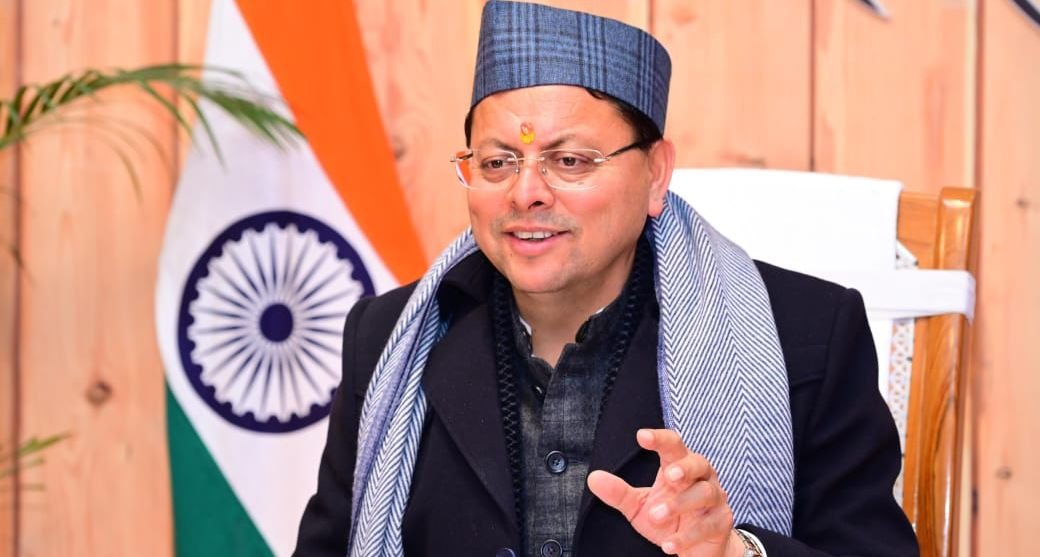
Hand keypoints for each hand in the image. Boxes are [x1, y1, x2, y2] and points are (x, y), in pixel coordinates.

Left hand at [586, 429, 743, 556]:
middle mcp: (701, 477)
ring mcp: (715, 499)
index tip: (642, 436)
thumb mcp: (639, 507)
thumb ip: (619, 493)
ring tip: (656, 515)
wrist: (697, 548)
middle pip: (698, 462)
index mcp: (680, 466)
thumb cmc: (668, 519)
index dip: (660, 439)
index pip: (673, 446)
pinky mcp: (721, 523)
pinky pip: (707, 526)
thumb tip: (593, 478)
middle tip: (669, 476)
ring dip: (681, 503)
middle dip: (685, 468)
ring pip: (705, 493)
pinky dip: (687, 536)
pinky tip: (667, 545)